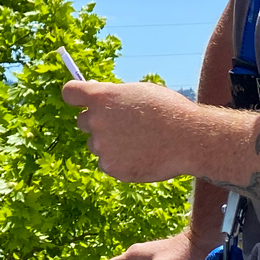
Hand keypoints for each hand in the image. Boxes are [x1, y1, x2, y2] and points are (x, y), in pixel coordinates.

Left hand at [61, 80, 193, 181]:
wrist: (189, 139)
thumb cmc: (169, 110)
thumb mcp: (139, 92)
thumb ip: (115, 96)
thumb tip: (99, 100)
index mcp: (102, 97)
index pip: (70, 92)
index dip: (75, 95)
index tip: (80, 98)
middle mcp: (96, 121)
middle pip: (82, 121)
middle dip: (96, 121)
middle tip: (120, 123)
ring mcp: (102, 146)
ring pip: (96, 144)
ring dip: (110, 142)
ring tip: (139, 141)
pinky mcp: (111, 167)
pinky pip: (108, 163)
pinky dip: (120, 160)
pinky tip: (141, 155)